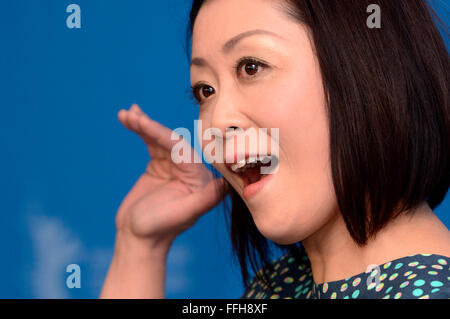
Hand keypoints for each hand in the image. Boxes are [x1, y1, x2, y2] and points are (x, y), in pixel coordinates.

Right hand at [115, 104, 226, 248]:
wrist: (138, 238)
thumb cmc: (159, 230)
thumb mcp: (182, 214)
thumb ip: (206, 199)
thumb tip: (226, 184)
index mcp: (200, 179)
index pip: (181, 149)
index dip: (160, 134)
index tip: (140, 122)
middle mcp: (190, 170)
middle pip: (170, 140)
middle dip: (149, 126)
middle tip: (129, 114)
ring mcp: (174, 167)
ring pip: (160, 139)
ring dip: (143, 125)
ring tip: (125, 114)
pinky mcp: (160, 166)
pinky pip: (152, 143)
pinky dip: (142, 131)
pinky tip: (131, 118)